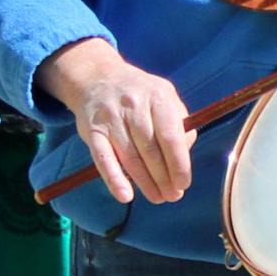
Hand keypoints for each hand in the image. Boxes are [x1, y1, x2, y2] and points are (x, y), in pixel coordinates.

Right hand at [39, 37, 195, 205]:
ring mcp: (111, 118)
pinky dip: (114, 179)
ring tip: (157, 198)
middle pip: (151, 150)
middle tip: (172, 196)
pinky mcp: (92, 130)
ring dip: (144, 182)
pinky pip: (103, 159)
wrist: (98, 78)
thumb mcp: (164, 96)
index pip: (171, 136)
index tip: (184, 183)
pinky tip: (125, 196)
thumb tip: (184, 156)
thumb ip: (179, 123)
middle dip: (163, 177)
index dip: (179, 163)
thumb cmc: (140, 94)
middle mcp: (133, 106)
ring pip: (130, 157)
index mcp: (157, 97)